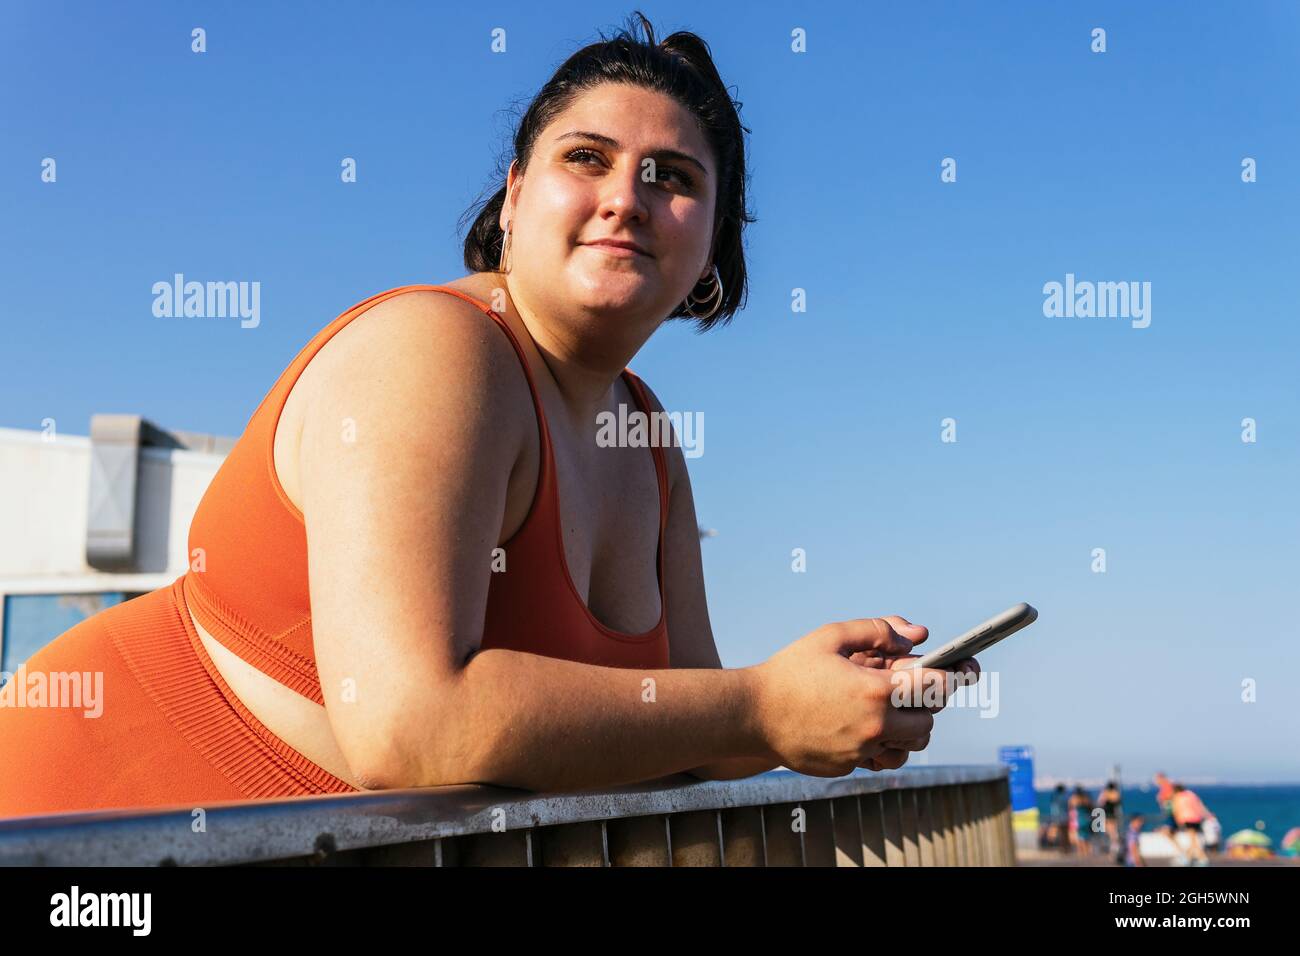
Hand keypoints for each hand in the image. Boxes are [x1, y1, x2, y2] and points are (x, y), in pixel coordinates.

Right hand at [752, 617, 958, 777]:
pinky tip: (863, 724)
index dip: (955, 676)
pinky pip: (880, 759)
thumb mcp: (832, 637)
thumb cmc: (790, 670)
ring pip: (909, 747)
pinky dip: (881, 744)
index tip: (966, 668)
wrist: (750, 714)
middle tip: (910, 686)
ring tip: (889, 708)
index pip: (936, 687)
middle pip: (928, 722)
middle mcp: (874, 727)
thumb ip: (879, 630)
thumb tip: (918, 635)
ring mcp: (861, 752)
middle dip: (926, 703)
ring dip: (908, 728)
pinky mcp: (847, 767)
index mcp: (875, 691)